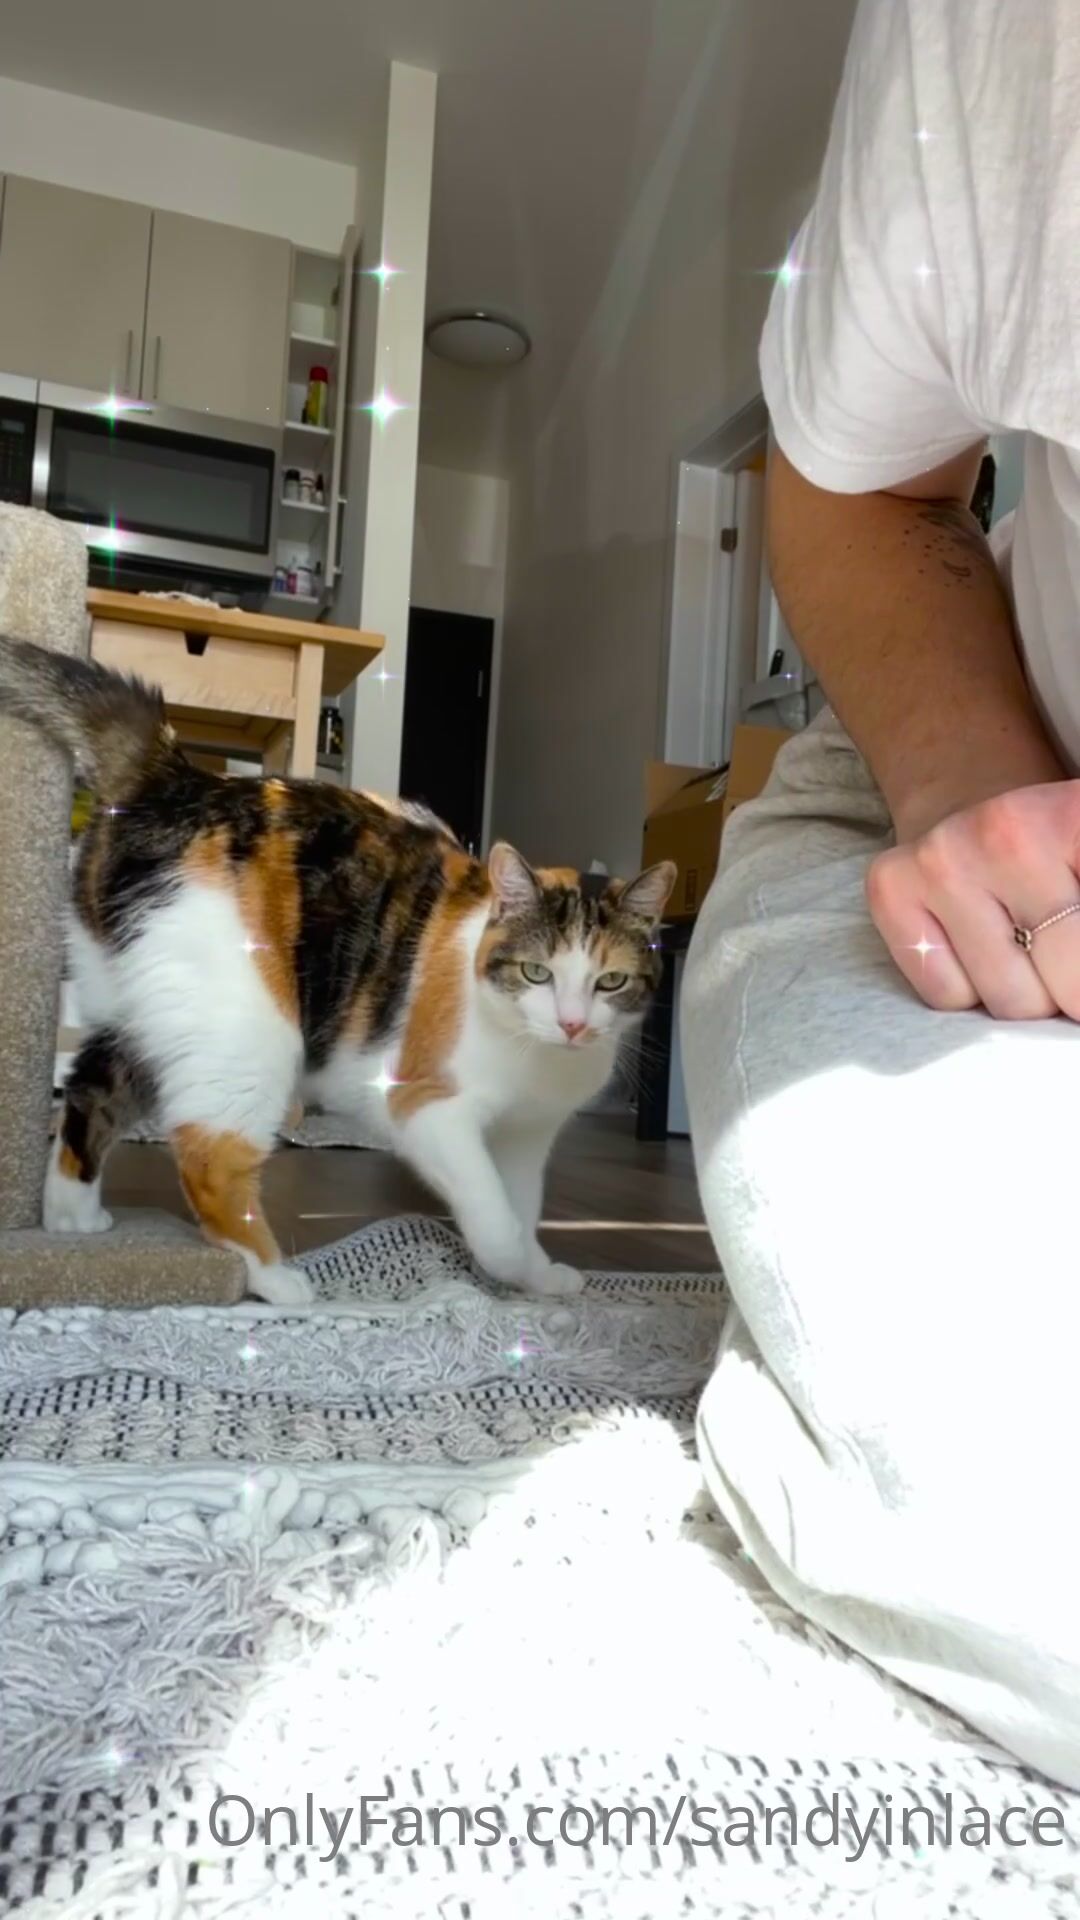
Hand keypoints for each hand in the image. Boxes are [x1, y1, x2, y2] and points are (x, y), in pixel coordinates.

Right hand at [867, 782, 1079, 1018]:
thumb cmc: (1061, 851)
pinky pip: (948, 996)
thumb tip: (1078, 996)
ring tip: (1027, 947)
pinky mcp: (892, 884)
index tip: (1074, 949)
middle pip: (1073, 983)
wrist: (969, 795)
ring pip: (1012, 1002)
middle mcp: (1011, 830)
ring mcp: (945, 856)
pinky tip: (976, 945)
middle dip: (1077, 989)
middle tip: (1066, 956)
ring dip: (1031, 996)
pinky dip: (969, 990)